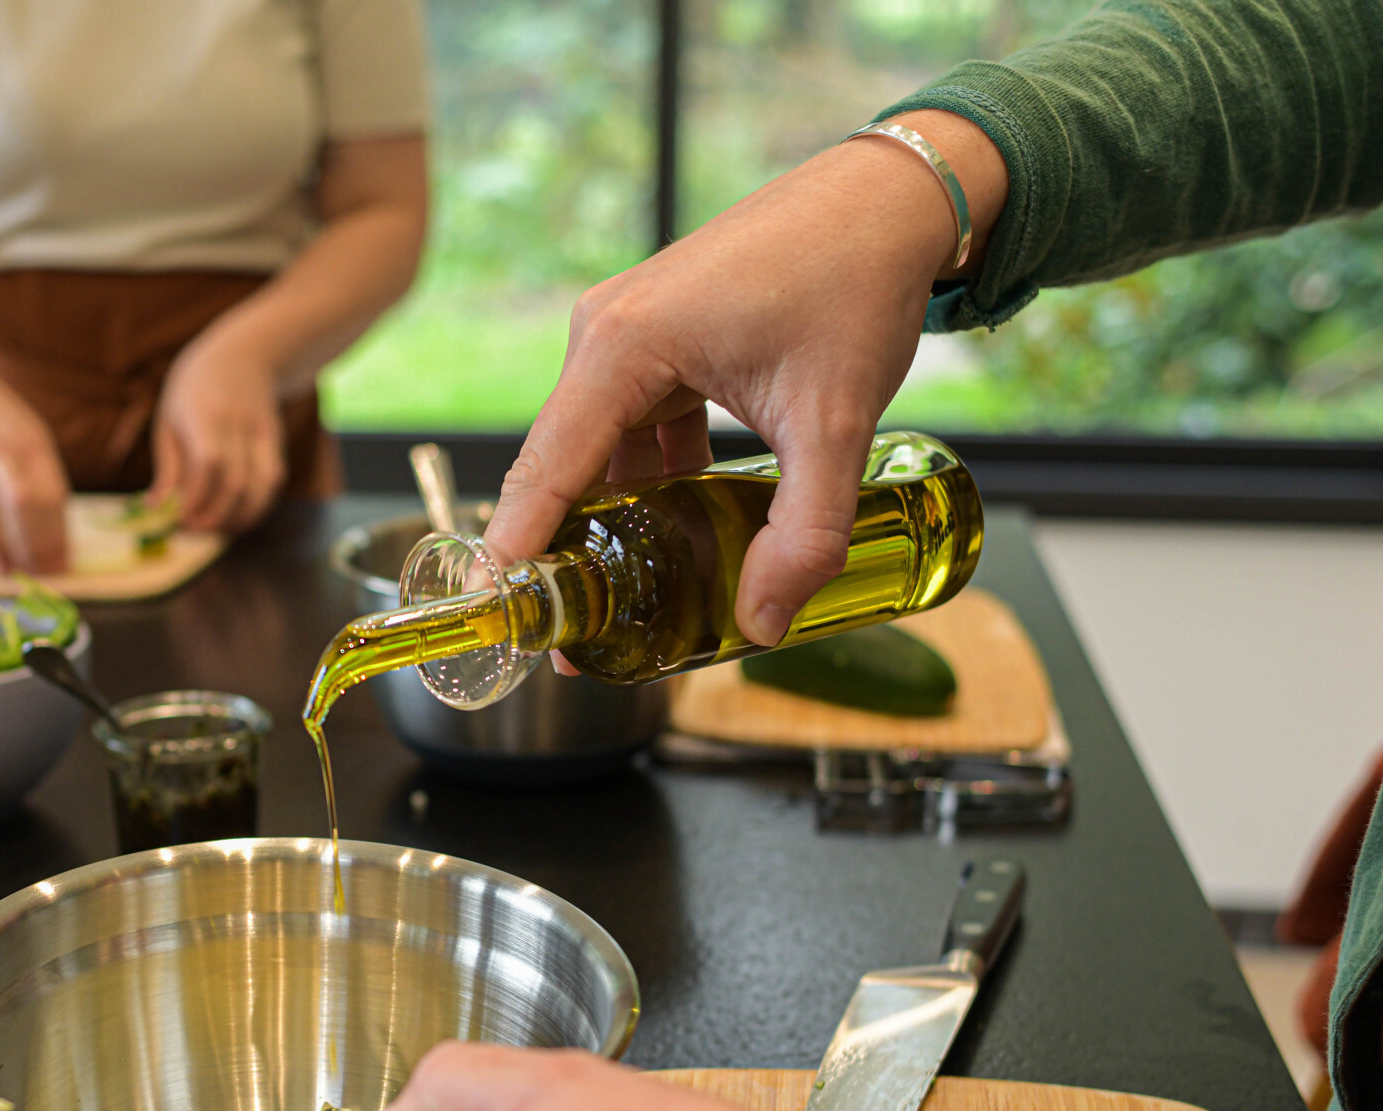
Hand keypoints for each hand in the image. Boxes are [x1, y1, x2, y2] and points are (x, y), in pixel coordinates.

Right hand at [0, 375, 70, 573]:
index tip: (59, 564)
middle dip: (29, 545)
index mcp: (32, 445)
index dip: (56, 536)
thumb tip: (62, 553)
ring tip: (5, 571)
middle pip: (19, 504)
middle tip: (34, 572)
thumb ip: (47, 489)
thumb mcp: (34, 442)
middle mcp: (0, 447)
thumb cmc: (2, 429)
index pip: (51, 498)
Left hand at [152, 330, 286, 534]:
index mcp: (204, 412)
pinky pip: (272, 482)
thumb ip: (168, 467)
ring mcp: (262, 432)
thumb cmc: (193, 392)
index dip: (195, 497)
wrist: (242, 355)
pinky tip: (236, 517)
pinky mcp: (275, 442)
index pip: (208, 462)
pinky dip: (257, 507)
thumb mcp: (169, 419)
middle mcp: (237, 422)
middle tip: (191, 530)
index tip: (177, 519)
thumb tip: (157, 509)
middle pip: (234, 482)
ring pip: (259, 487)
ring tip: (213, 529)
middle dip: (213, 515)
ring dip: (238, 518)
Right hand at [488, 115, 1000, 645]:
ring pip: (598, 451)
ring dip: (609, 521)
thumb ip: (802, 532)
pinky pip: (630, 426)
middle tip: (568, 639)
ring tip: (619, 600)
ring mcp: (626, 333)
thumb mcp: (834, 422)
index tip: (493, 612)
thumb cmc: (854, 282)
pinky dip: (644, 483)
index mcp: (624, 345)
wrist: (888, 198)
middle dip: (563, 553)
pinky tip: (670, 534)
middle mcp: (606, 333)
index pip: (547, 469)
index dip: (517, 548)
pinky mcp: (656, 339)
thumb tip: (762, 622)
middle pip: (561, 466)